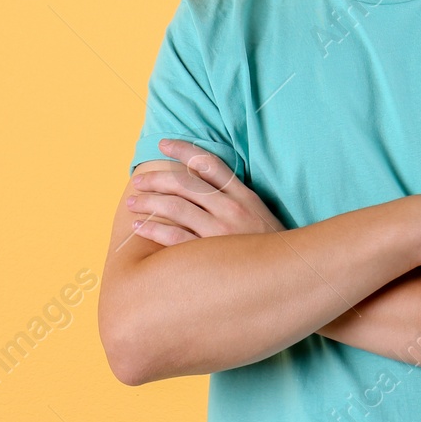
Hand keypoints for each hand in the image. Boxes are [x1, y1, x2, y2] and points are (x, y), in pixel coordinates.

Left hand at [125, 138, 286, 244]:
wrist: (288, 277)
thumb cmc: (269, 247)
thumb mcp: (259, 214)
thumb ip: (235, 198)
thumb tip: (204, 184)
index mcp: (244, 196)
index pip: (209, 164)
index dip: (184, 150)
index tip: (163, 144)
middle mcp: (231, 209)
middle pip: (185, 184)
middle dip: (157, 179)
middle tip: (138, 180)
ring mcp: (219, 232)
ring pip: (175, 207)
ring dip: (149, 202)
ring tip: (132, 202)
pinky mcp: (209, 255)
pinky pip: (174, 238)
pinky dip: (153, 230)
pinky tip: (139, 227)